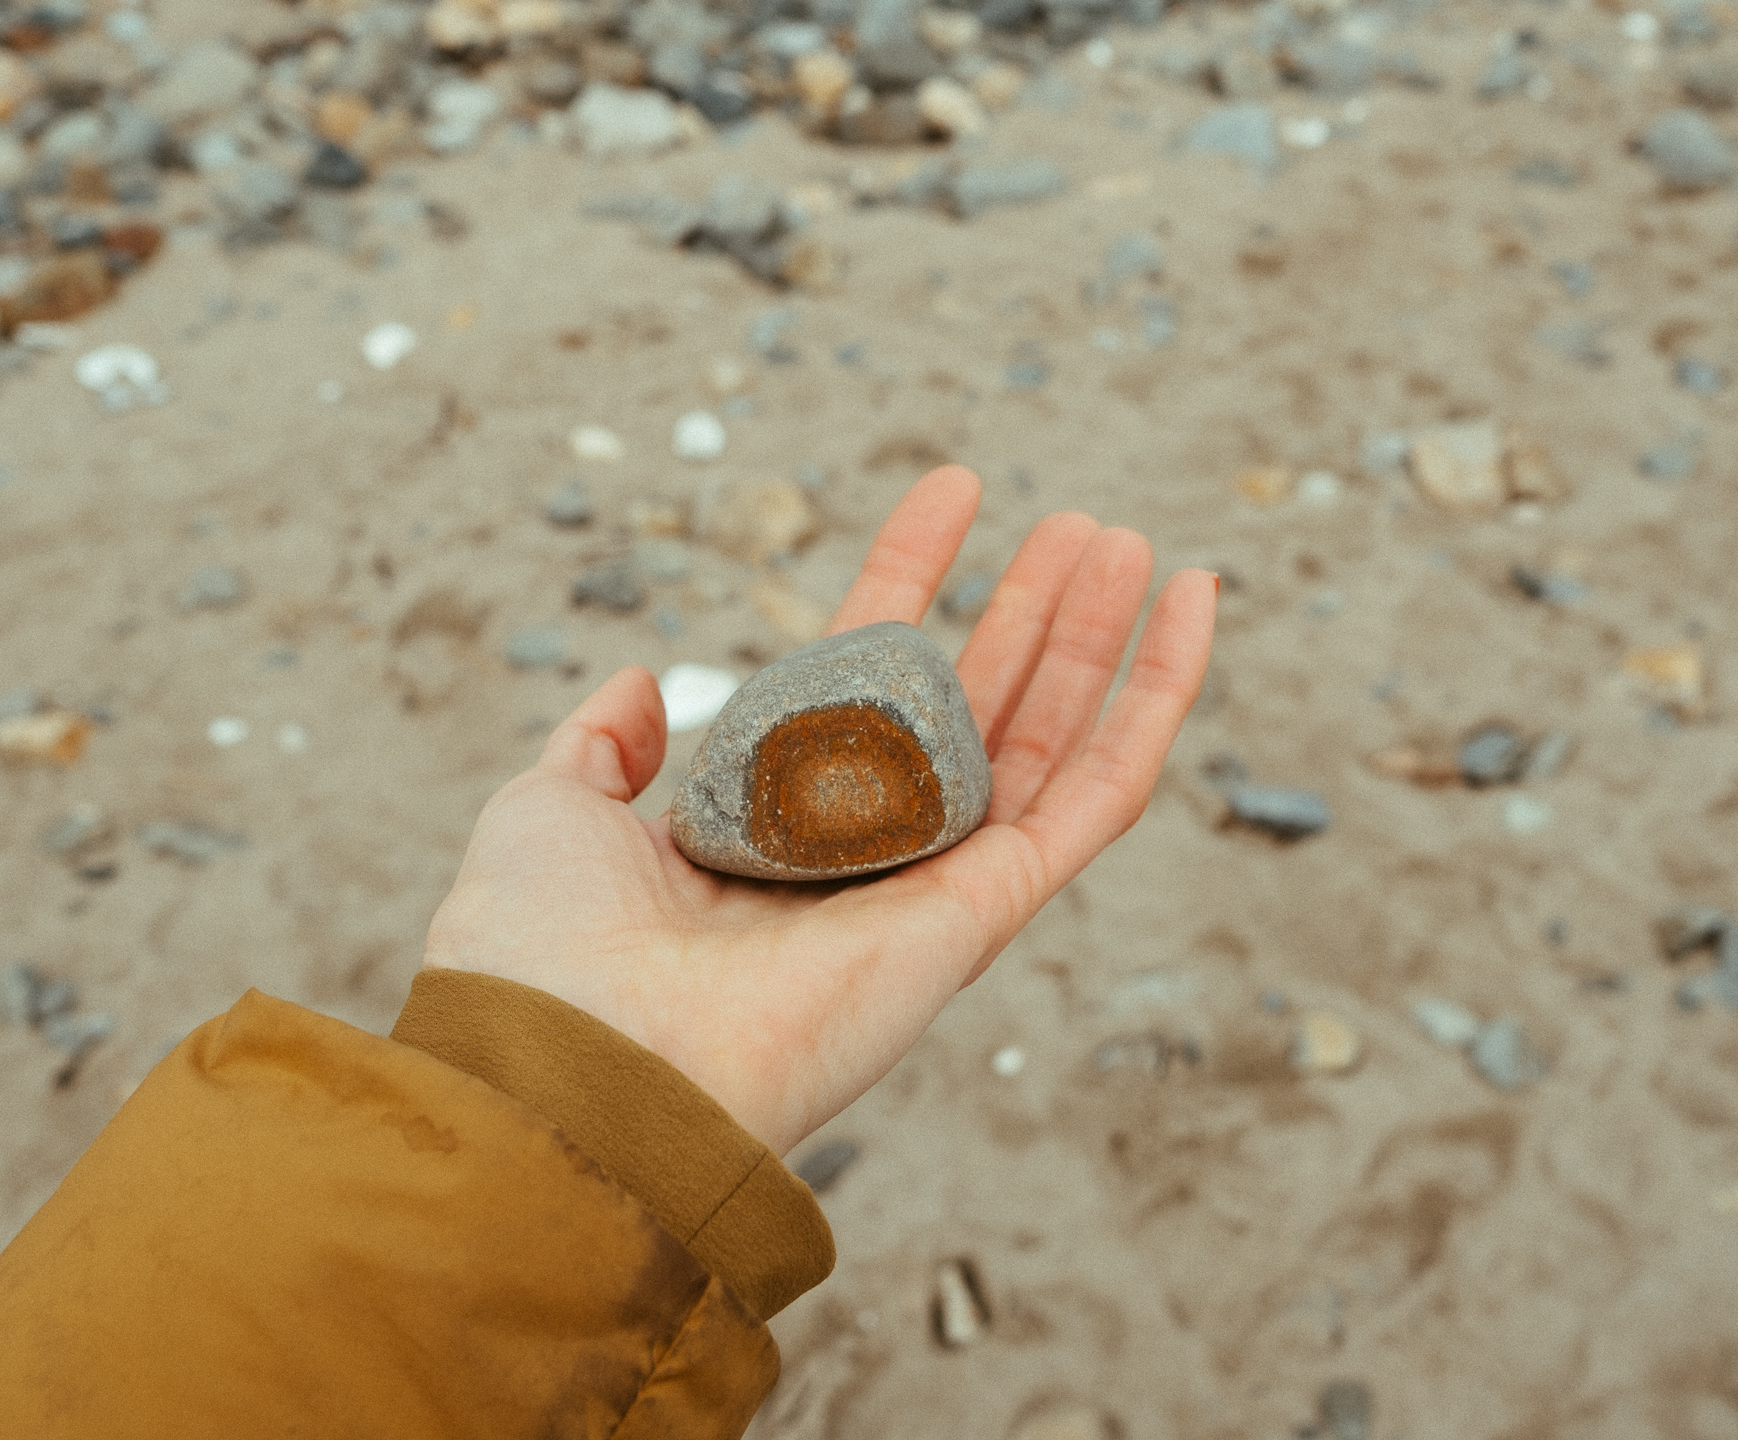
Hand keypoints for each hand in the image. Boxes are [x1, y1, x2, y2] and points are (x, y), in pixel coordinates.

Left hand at [421, 466, 1216, 1154]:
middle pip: (977, 701)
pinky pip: (1101, 795)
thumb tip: (641, 682)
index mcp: (776, 815)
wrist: (586, 1061)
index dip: (912, 573)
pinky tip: (1190, 612)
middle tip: (1081, 524)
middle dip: (1030, 608)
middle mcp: (865, 848)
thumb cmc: (547, 949)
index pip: (865, 670)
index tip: (952, 488)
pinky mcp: (988, 911)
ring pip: (1052, 738)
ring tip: (1134, 540)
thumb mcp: (552, 808)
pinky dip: (1159, 700)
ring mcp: (934, 880)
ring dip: (1100, 639)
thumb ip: (600, 745)